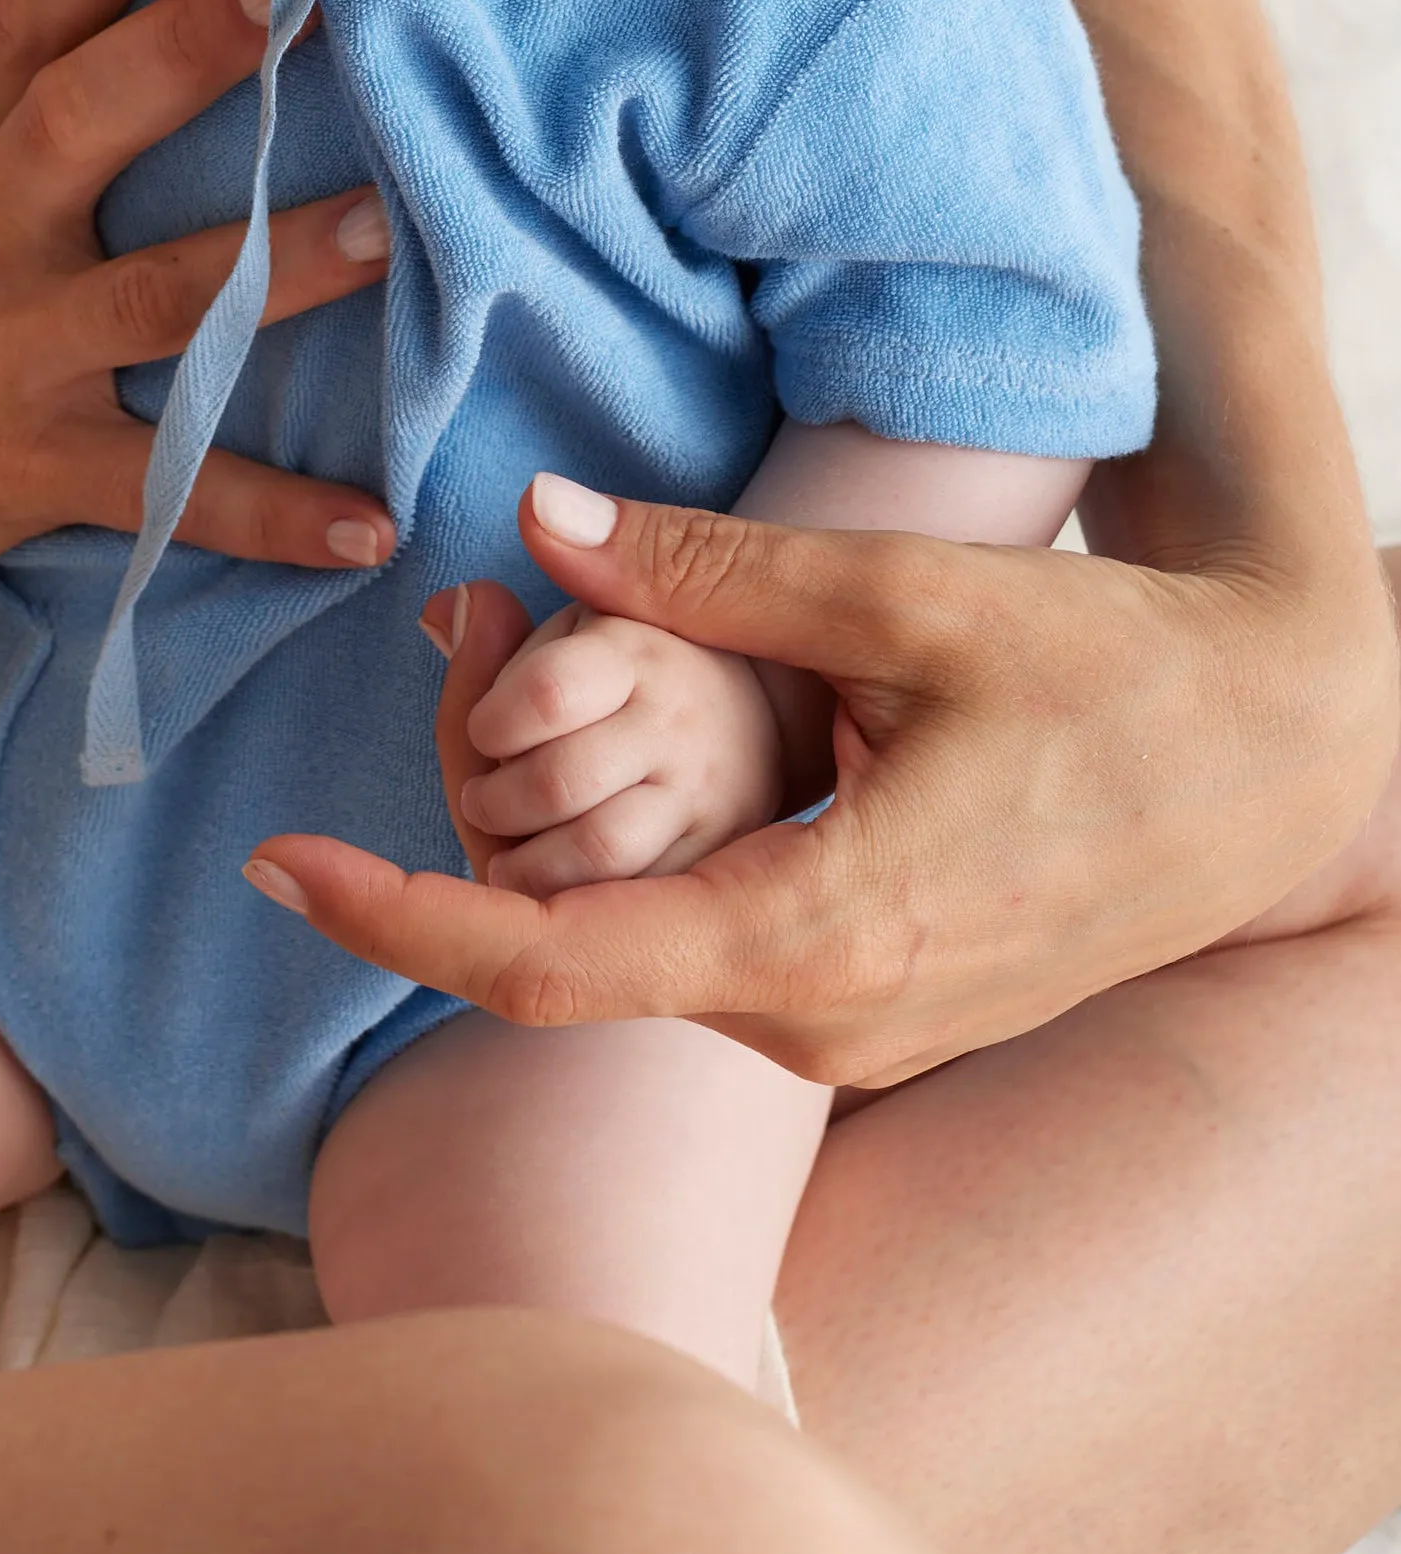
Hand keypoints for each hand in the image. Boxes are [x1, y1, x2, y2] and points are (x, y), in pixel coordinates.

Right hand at [0, 0, 399, 644]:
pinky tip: (372, 522)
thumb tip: (121, 28)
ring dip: (277, 271)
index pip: (16, 27)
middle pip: (83, 120)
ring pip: (153, 296)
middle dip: (189, 51)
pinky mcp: (19, 469)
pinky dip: (273, 513)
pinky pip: (165, 491)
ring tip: (387, 233)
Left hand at [244, 465, 1398, 1087]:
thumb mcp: (903, 598)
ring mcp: (857, 1031)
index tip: (274, 862)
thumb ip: (708, 570)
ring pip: (640, 955)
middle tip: (431, 676)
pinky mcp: (882, 1007)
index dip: (392, 916)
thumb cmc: (1110, 672)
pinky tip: (622, 762)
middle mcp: (824, 1016)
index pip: (543, 961)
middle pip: (571, 960)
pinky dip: (636, 866)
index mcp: (818, 929)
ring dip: (555, 849)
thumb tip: (532, 522)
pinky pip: (709, 953)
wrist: (1279, 763)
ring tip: (511, 698)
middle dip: (462, 843)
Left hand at [454, 598, 783, 894]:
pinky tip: (557, 895)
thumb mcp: (566, 641)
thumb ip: (496, 643)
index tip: (483, 734)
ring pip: (596, 852)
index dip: (491, 723)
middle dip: (496, 802)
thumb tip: (440, 612)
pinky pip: (633, 907)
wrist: (754, 723)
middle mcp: (680, 726)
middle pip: (558, 782)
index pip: (547, 692)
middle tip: (482, 802)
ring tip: (509, 859)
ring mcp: (706, 799)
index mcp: (634, 652)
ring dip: (528, 867)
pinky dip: (577, 910)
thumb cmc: (623, 682)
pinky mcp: (718, 865)